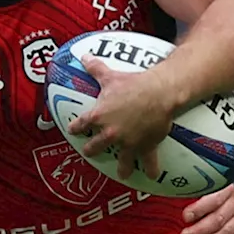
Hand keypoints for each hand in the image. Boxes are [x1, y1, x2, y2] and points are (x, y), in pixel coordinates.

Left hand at [68, 57, 177, 180]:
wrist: (159, 92)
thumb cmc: (133, 84)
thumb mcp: (111, 76)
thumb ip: (95, 69)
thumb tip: (84, 56)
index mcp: (98, 116)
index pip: (80, 125)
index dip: (76, 128)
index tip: (74, 130)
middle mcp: (109, 133)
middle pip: (95, 147)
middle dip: (92, 150)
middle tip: (91, 152)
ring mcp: (127, 142)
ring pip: (121, 160)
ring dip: (122, 168)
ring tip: (123, 173)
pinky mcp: (145, 146)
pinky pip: (148, 161)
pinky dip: (151, 169)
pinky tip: (151, 176)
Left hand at [181, 184, 233, 233]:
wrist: (208, 205)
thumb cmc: (192, 198)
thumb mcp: (186, 192)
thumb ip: (177, 194)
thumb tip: (157, 193)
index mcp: (221, 188)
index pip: (213, 198)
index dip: (199, 209)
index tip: (184, 217)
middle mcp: (232, 202)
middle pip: (217, 219)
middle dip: (199, 231)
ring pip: (225, 233)